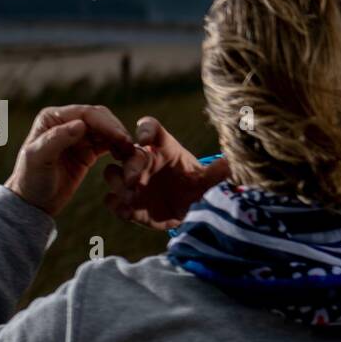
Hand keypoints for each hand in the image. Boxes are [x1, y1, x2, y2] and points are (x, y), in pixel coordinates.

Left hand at [5, 105, 132, 215]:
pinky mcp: (88, 150)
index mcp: (52, 118)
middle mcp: (66, 122)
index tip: (122, 138)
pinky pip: (108, 144)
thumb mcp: (39, 159)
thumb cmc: (31, 180)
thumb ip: (57, 139)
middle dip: (116, 130)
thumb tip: (80, 124)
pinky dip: (118, 148)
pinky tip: (126, 158)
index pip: (85, 113)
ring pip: (106, 130)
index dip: (106, 124)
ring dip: (120, 139)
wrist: (34, 203)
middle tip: (131, 146)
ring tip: (131, 154)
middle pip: (99, 118)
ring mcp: (78, 136)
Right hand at [103, 116, 230, 228]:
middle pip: (127, 153)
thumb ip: (216, 174)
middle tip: (135, 181)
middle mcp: (143, 160)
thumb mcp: (209, 182)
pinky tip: (130, 212)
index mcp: (163, 148)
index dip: (144, 130)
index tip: (143, 139)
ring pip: (112, 173)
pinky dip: (117, 205)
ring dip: (119, 184)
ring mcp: (131, 181)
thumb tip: (228, 165)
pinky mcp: (126, 202)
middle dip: (128, 166)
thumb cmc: (198, 188)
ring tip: (132, 197)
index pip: (150, 129)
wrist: (190, 212)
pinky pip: (112, 200)